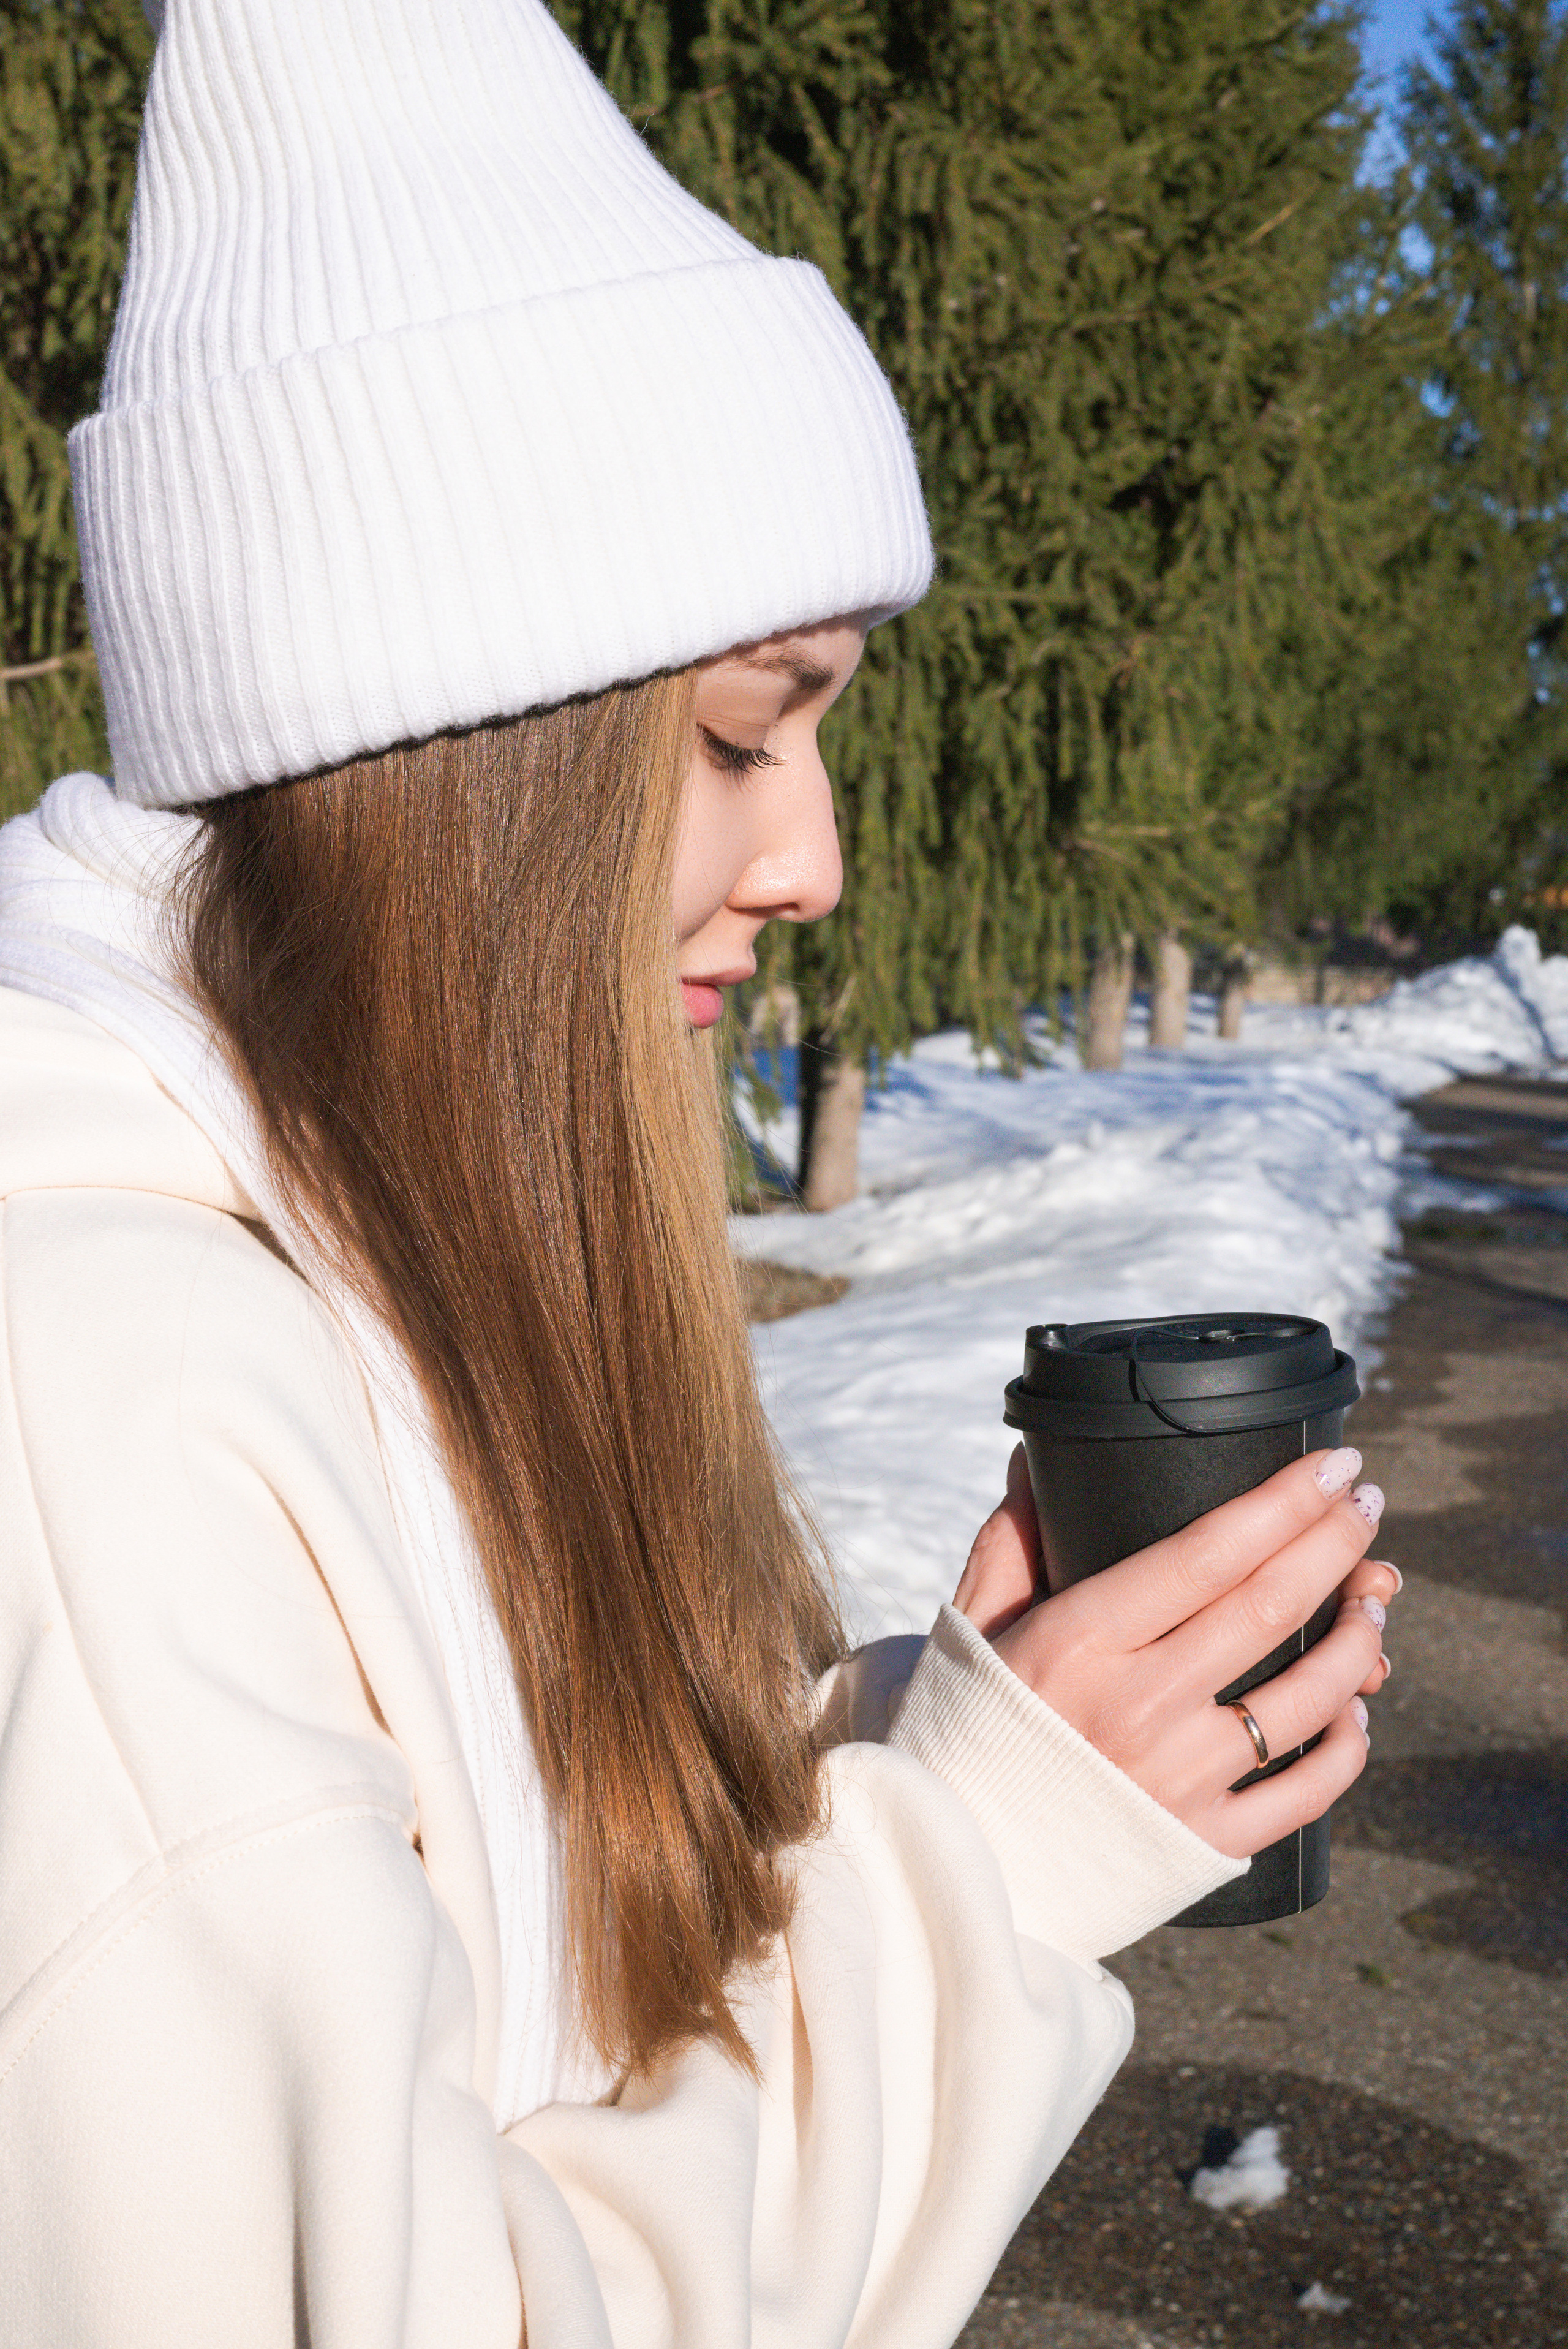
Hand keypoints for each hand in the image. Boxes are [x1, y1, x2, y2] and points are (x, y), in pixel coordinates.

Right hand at [953, 1443, 1397, 1858]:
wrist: (953, 1862)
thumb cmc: (963, 1731)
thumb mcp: (973, 1627)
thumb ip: (1011, 1541)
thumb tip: (1036, 1460)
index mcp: (1080, 1640)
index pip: (1207, 1552)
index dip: (1286, 1500)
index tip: (1335, 1464)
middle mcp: (1138, 1706)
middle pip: (1269, 1607)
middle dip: (1336, 1542)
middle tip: (1369, 1502)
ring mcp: (1179, 1780)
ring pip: (1306, 1696)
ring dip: (1357, 1638)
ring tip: (1372, 1596)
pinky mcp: (1204, 1845)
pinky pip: (1305, 1793)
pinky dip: (1346, 1744)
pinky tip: (1356, 1705)